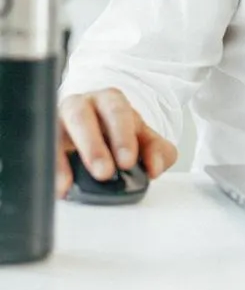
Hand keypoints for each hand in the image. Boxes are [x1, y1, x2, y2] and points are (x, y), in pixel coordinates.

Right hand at [56, 89, 177, 197]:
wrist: (98, 135)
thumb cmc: (120, 134)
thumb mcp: (144, 140)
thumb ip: (158, 151)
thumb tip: (155, 168)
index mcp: (110, 100)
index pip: (116, 110)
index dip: (122, 135)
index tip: (127, 162)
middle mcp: (81, 106)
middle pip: (81, 116)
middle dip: (93, 145)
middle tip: (104, 173)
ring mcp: (57, 121)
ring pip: (53, 131)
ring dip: (63, 159)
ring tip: (70, 183)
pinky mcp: (44, 139)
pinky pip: (42, 151)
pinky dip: (49, 170)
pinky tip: (58, 188)